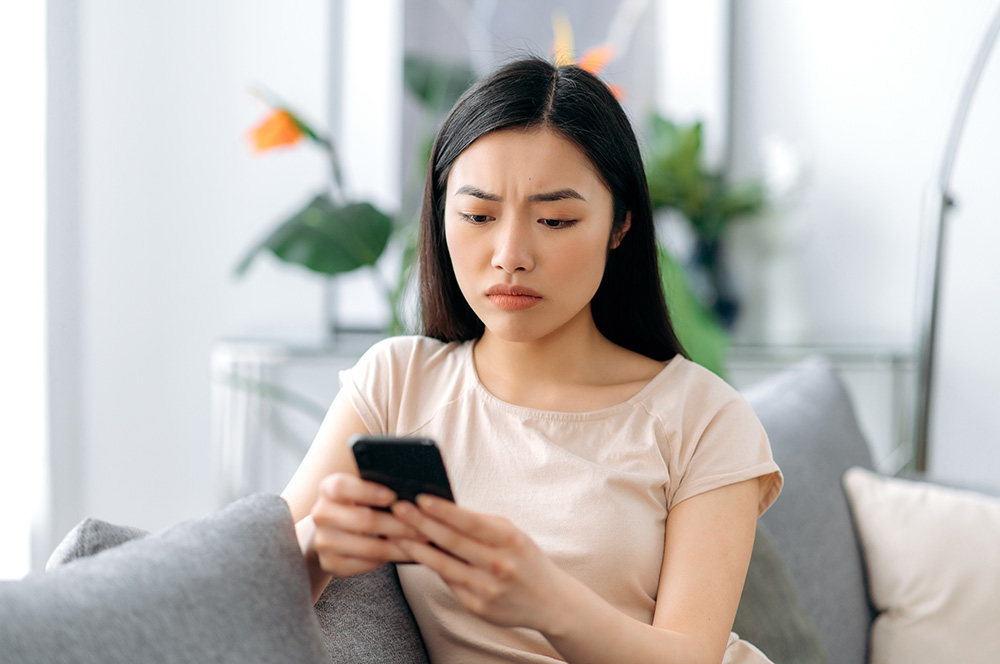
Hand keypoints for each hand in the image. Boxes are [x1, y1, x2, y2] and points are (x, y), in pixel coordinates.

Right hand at [306, 472, 427, 577]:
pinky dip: (391, 559)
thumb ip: (379, 486)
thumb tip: (413, 492)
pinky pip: (368, 564)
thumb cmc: (358, 504)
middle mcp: (321, 515)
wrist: (331, 531)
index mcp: (328, 489)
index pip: (342, 487)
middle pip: (364, 520)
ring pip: (370, 547)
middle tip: (425, 525)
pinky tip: (409, 553)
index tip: (393, 496)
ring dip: (401, 545)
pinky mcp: (332, 565)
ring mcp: (324, 542)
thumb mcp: (361, 489)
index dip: (367, 491)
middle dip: (399, 524)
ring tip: (424, 541)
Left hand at [392, 495, 566, 630]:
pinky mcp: (477, 606)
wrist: (549, 601)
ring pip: (444, 565)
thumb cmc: (525, 559)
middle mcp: (499, 565)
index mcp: (510, 540)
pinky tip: (415, 555)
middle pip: (452, 541)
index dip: (444, 510)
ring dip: (417, 548)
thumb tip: (443, 509)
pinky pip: (448, 582)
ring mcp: (487, 588)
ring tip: (397, 533)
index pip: (471, 522)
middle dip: (422, 523)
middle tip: (399, 509)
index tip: (421, 498)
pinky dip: (430, 567)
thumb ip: (482, 524)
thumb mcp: (512, 535)